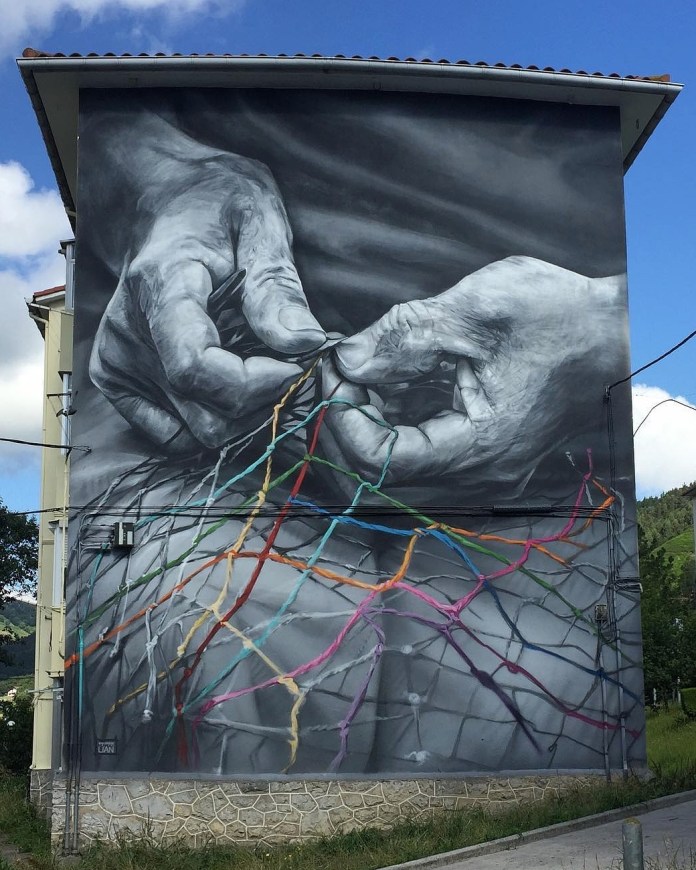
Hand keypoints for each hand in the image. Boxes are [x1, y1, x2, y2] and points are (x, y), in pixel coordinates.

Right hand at [88, 116, 324, 451]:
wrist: (165, 203)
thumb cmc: (216, 205)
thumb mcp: (260, 222)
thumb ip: (278, 287)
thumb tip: (306, 344)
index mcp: (159, 287)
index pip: (197, 368)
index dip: (258, 384)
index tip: (299, 365)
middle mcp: (129, 332)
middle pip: (205, 414)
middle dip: (264, 401)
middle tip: (292, 362)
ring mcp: (117, 360)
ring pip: (197, 432)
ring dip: (246, 413)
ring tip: (264, 365)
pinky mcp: (116, 379)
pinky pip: (176, 434)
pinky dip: (214, 416)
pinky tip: (232, 378)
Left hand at [323, 256, 623, 488]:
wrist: (613, 331)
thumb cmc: (560, 317)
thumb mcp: (474, 310)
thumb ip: (401, 337)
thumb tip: (344, 360)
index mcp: (481, 447)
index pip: (382, 461)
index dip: (342, 419)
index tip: (330, 373)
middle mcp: (482, 476)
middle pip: (383, 476)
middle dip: (347, 423)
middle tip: (336, 372)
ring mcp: (484, 471)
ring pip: (399, 469)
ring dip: (368, 423)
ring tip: (360, 373)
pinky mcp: (483, 456)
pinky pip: (423, 454)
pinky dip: (396, 422)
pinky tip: (389, 383)